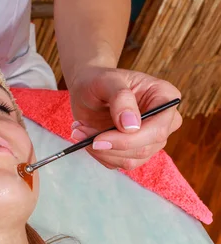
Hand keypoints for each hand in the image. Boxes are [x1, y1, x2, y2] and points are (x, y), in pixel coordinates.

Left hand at [68, 67, 182, 170]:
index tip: (100, 138)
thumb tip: (131, 126)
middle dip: (109, 146)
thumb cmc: (100, 80)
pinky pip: (117, 163)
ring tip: (79, 130)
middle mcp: (164, 121)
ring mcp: (150, 139)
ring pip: (130, 160)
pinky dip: (97, 153)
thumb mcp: (107, 80)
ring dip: (99, 150)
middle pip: (145, 148)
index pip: (158, 129)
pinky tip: (85, 136)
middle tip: (80, 133)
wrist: (88, 89)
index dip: (130, 138)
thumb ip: (121, 99)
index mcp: (165, 98)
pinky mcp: (133, 150)